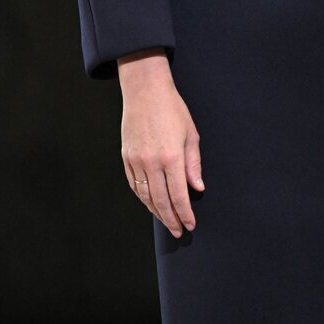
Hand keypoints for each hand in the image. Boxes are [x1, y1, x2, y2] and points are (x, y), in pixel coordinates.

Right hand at [119, 50, 202, 237]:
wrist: (145, 92)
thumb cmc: (172, 109)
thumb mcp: (191, 134)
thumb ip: (193, 164)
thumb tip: (197, 188)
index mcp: (171, 156)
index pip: (179, 195)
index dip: (185, 213)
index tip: (190, 225)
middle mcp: (152, 162)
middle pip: (161, 200)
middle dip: (171, 219)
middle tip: (178, 231)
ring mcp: (136, 161)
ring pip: (145, 196)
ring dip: (156, 212)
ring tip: (166, 221)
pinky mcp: (126, 158)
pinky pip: (134, 185)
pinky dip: (143, 198)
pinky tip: (150, 204)